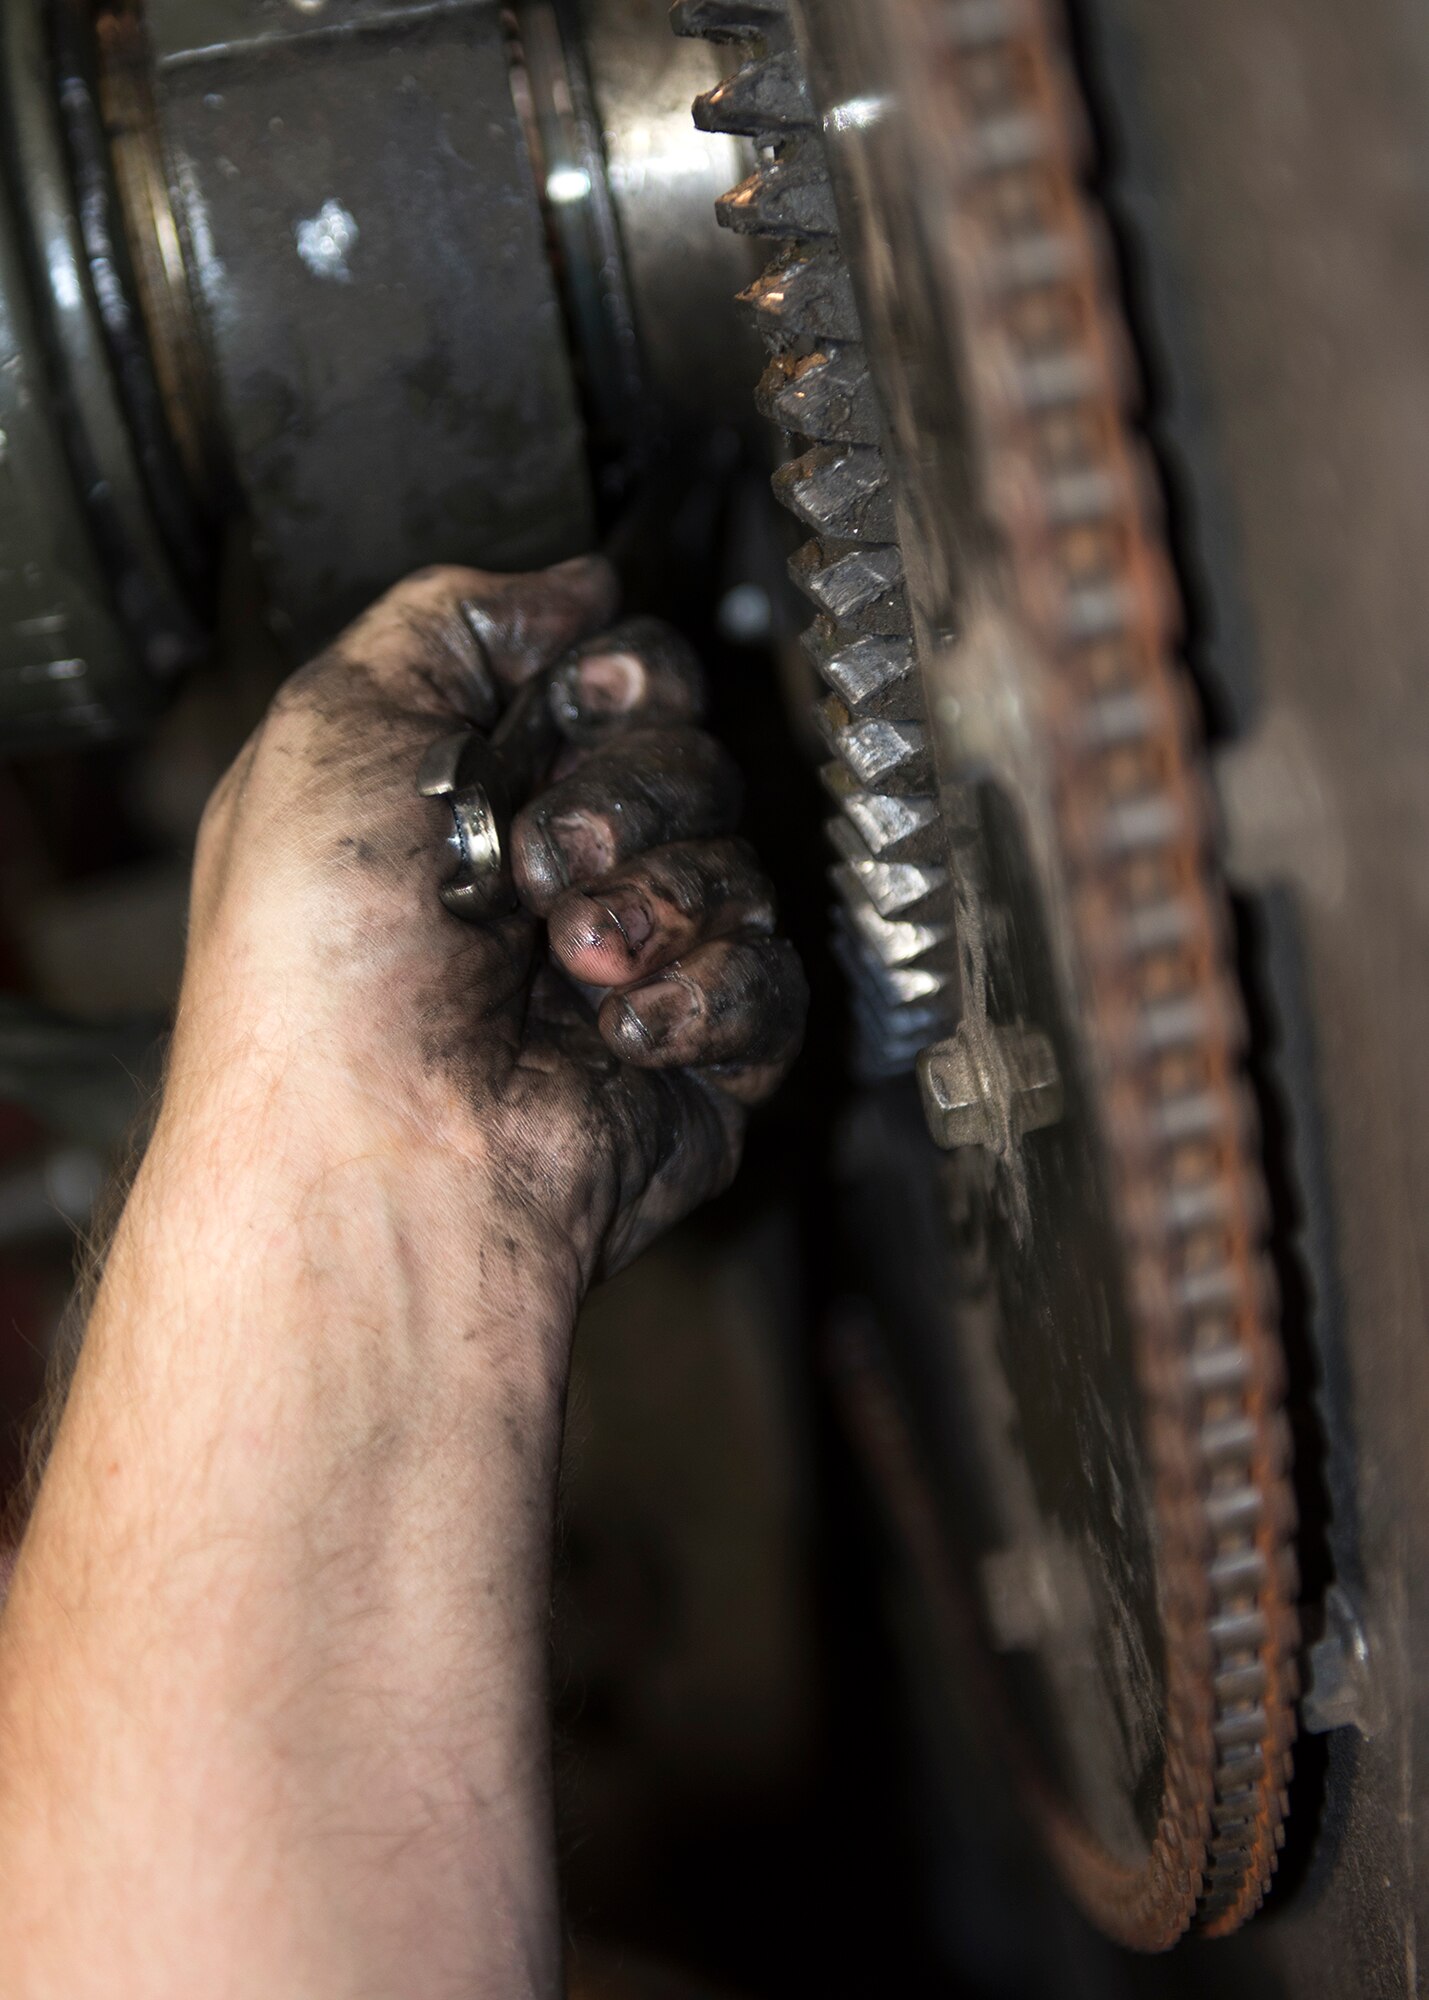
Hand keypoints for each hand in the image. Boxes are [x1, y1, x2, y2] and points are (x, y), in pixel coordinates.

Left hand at [178, 557, 806, 1303]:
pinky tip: (621, 1034)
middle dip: (629, 801)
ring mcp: (632, 966)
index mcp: (480, 790)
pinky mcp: (696, 1057)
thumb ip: (453, 616)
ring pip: (742, 869)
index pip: (625, 679)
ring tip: (569, 963)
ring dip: (657, 906)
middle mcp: (559, 872)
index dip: (624, 682)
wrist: (375, 1146)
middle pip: (695, 761)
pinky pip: (775, 984)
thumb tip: (570, 584)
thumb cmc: (320, 959)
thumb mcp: (333, 721)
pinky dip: (705, 999)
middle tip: (540, 864)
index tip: (581, 707)